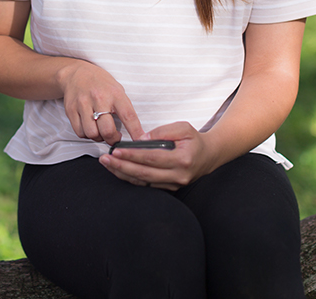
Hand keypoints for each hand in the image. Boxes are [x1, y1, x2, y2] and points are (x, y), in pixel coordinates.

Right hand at [60, 60, 144, 143]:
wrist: (76, 73)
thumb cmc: (100, 83)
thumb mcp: (117, 90)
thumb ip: (124, 108)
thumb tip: (134, 130)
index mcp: (115, 94)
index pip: (128, 116)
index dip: (135, 132)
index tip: (140, 141)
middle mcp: (99, 98)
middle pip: (107, 130)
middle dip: (113, 139)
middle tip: (114, 137)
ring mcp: (83, 104)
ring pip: (92, 134)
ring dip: (98, 137)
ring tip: (100, 131)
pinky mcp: (71, 110)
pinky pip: (79, 132)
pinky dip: (86, 135)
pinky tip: (90, 127)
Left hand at [98, 121, 215, 190]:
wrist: (209, 156)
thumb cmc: (194, 140)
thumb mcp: (183, 127)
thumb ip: (163, 131)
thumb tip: (142, 138)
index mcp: (182, 160)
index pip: (152, 158)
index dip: (133, 155)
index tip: (117, 150)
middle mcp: (178, 176)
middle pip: (144, 174)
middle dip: (122, 166)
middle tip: (105, 159)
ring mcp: (174, 185)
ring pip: (143, 182)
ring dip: (123, 174)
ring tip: (107, 164)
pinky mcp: (169, 188)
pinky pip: (146, 185)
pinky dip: (131, 178)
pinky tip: (118, 170)